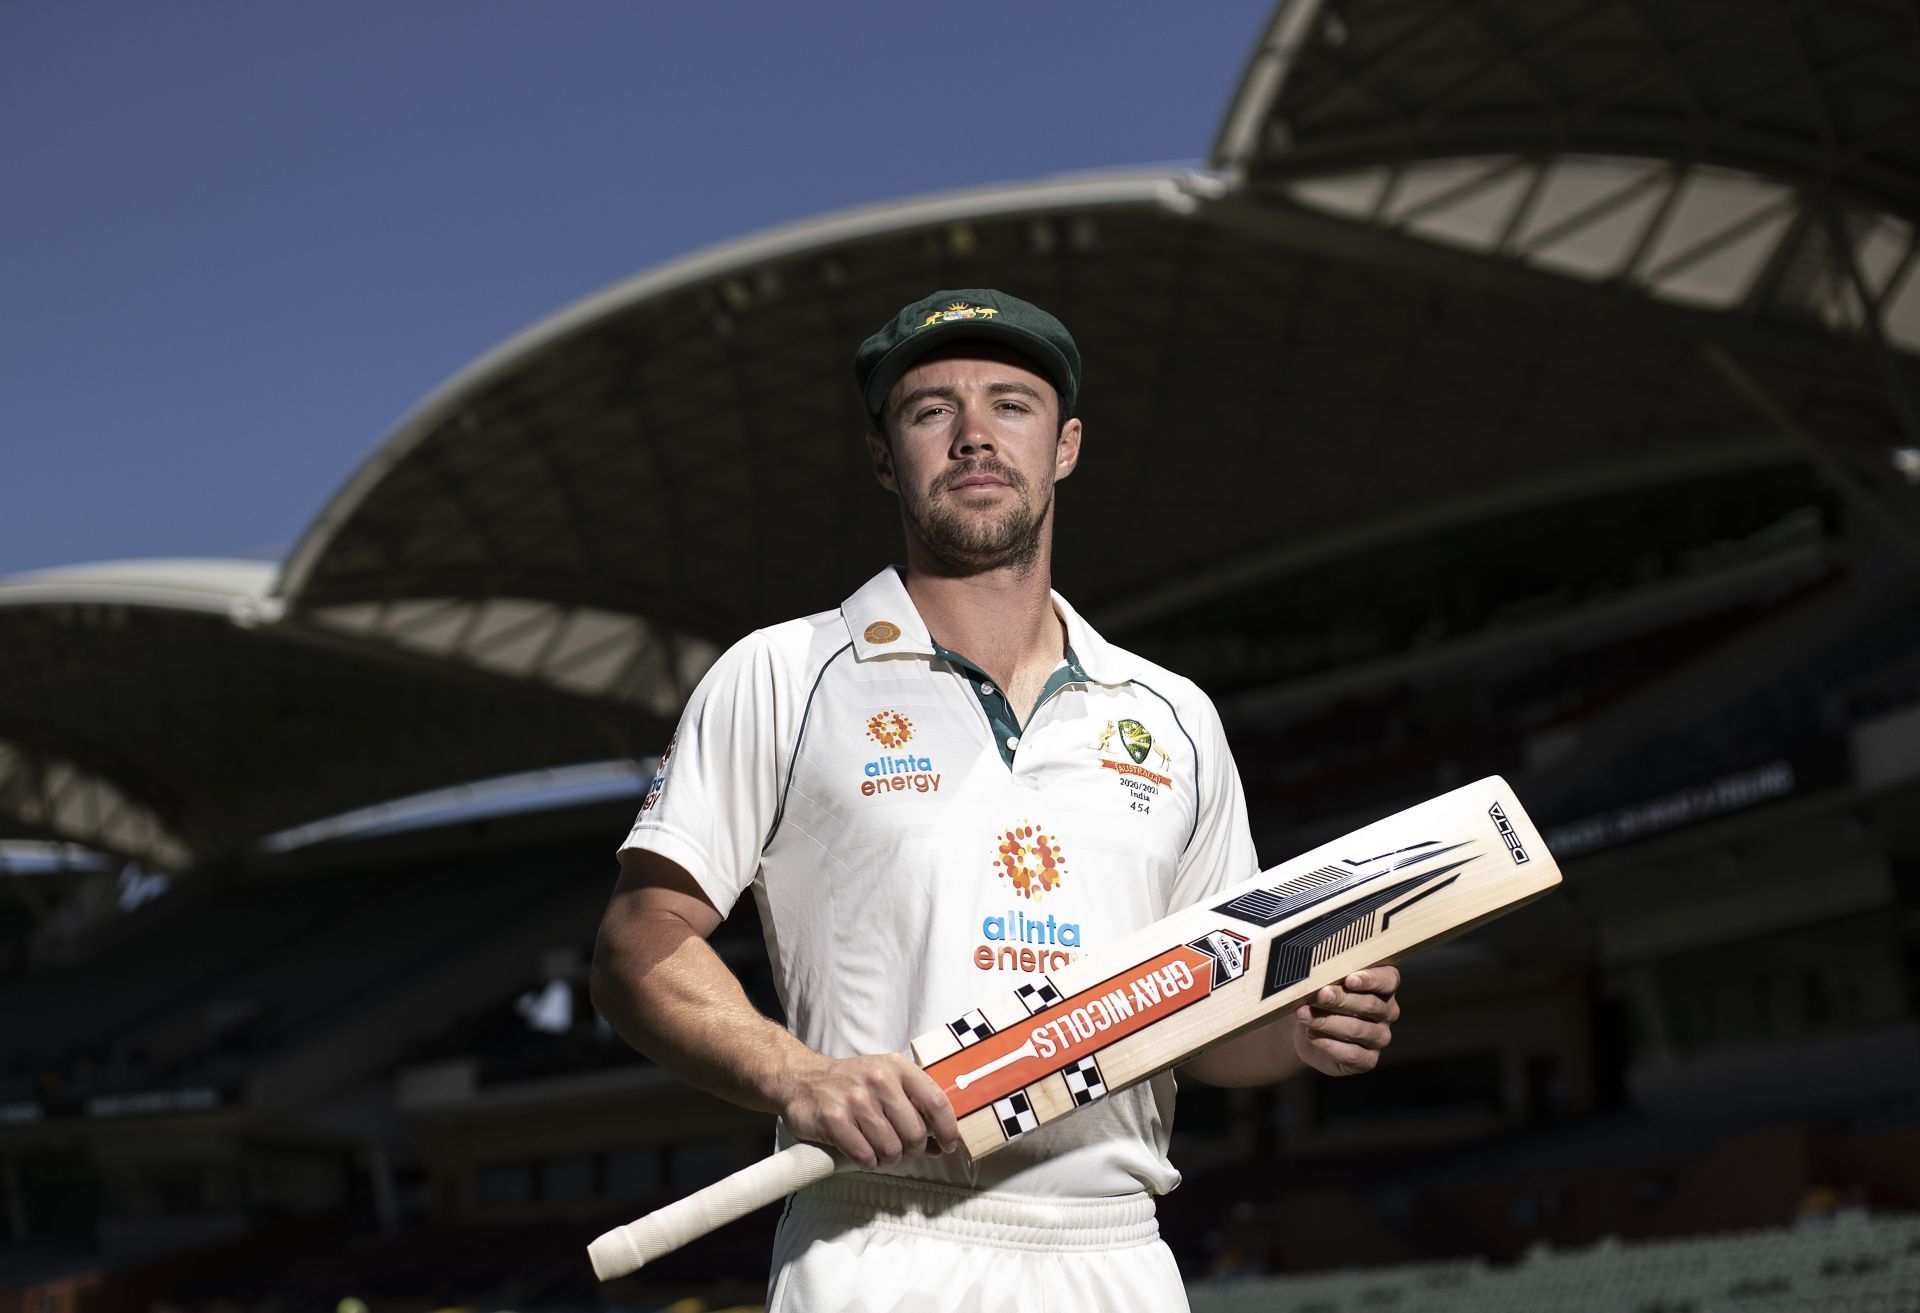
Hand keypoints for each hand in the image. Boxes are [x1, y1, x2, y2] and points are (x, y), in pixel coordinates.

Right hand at [778, 1052, 960, 1169]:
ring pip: (891, 1149)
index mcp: (897, 1067)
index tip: (947, 1145)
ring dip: (888, 1160)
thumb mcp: (886, 1078)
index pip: (936, 1102)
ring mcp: (855, 1100)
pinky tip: (863, 1153)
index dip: (947, 1130)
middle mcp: (878, 1080)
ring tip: (880, 1152)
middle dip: (912, 1150)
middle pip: (915, 1133)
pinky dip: (868, 1162)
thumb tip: (942, 1143)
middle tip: (902, 1150)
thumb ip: (915, 1104)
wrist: (802, 1079)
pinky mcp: (834, 1120)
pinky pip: (865, 1157)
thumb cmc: (852, 1084)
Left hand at [1292, 965, 1399, 1076]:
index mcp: (1384, 986)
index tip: (1349, 979)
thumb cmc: (1320, 999)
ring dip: (1327, 1022)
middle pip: (1369, 1004)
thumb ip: (1328, 977)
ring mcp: (1380, 1037)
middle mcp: (1387, 1011)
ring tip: (1304, 1015)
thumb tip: (1317, 975)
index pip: (1388, 980)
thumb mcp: (1325, 983)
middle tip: (1320, 995)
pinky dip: (1328, 1044)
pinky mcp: (1368, 1060)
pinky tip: (1311, 1035)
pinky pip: (1352, 1054)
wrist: (1308, 1031)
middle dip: (1341, 999)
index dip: (1370, 979)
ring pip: (1357, 1029)